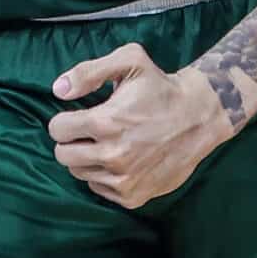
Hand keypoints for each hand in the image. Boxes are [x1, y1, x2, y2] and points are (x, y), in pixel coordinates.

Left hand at [47, 43, 229, 208]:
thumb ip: (88, 72)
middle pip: (63, 155)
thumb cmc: (161, 87)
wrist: (199, 117)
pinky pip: (99, 188)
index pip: (57, 130)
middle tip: (90, 131)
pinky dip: (104, 175)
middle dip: (71, 141)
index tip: (79, 117)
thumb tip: (58, 90)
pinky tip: (121, 159)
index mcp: (105, 122)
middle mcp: (112, 155)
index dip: (65, 120)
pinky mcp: (133, 196)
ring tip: (108, 143)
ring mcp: (123, 179)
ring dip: (87, 158)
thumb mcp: (129, 61)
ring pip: (79, 173)